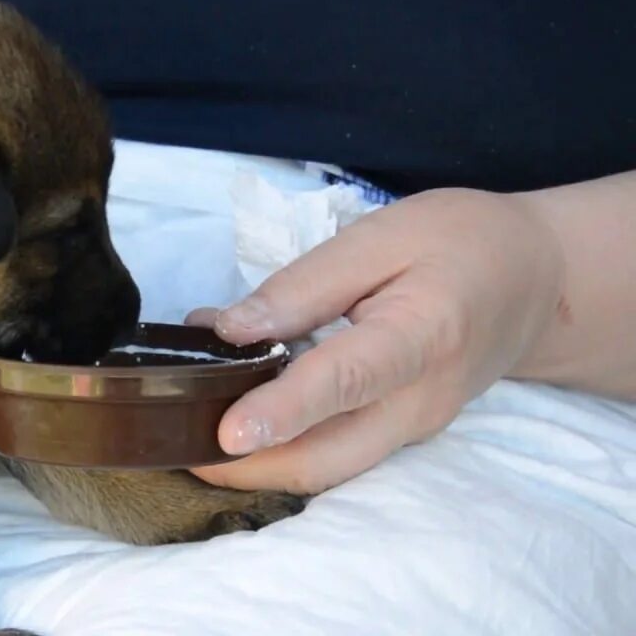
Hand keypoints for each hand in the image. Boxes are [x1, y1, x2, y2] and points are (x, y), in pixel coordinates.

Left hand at [186, 188, 565, 493]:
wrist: (534, 279)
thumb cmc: (457, 243)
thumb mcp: (379, 238)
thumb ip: (302, 287)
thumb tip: (228, 329)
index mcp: (422, 335)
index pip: (345, 381)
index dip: (282, 410)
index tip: (226, 434)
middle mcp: (420, 401)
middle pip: (328, 457)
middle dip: (246, 467)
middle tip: (173, 446)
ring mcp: (412, 428)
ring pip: (327, 470)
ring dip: (258, 466)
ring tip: (188, 438)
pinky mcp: (399, 434)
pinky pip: (337, 456)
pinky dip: (284, 450)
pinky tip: (236, 422)